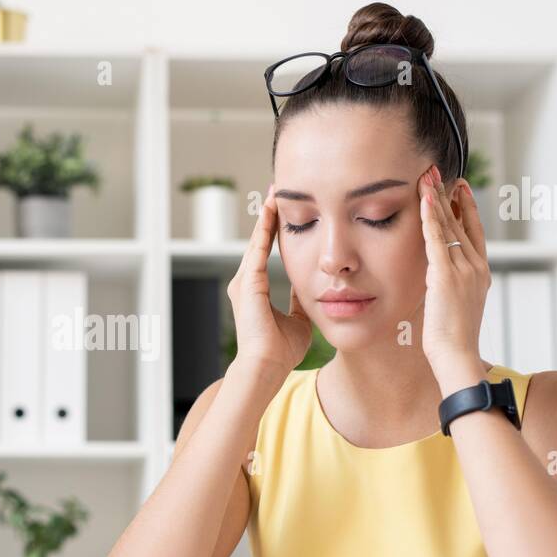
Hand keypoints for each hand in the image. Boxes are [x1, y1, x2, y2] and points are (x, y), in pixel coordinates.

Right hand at [226, 184, 313, 382]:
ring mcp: (243, 282)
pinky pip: (257, 249)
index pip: (266, 253)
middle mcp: (245, 283)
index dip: (276, 232)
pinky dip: (265, 229)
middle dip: (269, 216)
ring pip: (256, 240)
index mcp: (255, 291)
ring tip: (275, 193)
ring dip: (266, 217)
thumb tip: (313, 291)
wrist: (267, 365)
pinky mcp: (248, 284)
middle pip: (258, 241)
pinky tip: (273, 210)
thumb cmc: (281, 350)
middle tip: (278, 191)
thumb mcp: (299, 320)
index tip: (286, 211)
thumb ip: (302, 302)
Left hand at [419, 165, 490, 386]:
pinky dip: (430, 218)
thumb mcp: (455, 305)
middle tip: (438, 172)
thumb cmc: (453, 339)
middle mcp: (475, 267)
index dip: (466, 208)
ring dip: (436, 199)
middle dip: (448, 196)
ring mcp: (463, 270)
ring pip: (448, 226)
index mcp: (480, 273)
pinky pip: (437, 239)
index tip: (459, 188)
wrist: (457, 356)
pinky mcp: (445, 276)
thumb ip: (450, 286)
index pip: (474, 232)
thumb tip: (438, 277)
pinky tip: (424, 199)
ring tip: (427, 176)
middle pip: (461, 222)